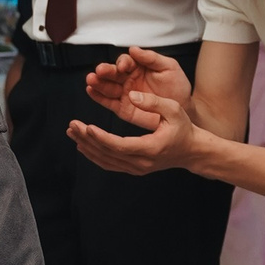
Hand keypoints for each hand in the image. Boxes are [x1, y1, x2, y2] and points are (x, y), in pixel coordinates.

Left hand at [67, 100, 194, 174]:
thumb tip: (132, 95)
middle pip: (108, 153)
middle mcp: (142, 162)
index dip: (102, 138)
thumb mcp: (174, 109)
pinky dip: (94, 155)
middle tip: (72, 125)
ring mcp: (137, 168)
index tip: (87, 127)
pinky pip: (110, 164)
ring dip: (87, 147)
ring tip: (73, 133)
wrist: (191, 151)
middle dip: (87, 139)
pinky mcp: (134, 168)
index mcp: (151, 148)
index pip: (120, 146)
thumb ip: (153, 102)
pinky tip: (83, 145)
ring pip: (106, 161)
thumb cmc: (183, 128)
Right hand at [83, 45, 194, 121]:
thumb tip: (134, 48)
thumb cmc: (177, 86)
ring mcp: (124, 93)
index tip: (123, 66)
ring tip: (91, 80)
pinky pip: (108, 102)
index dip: (122, 63)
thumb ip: (151, 58)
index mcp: (138, 66)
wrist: (183, 109)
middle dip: (105, 72)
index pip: (126, 61)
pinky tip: (91, 91)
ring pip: (107, 86)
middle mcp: (128, 78)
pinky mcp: (122, 108)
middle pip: (113, 73)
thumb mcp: (168, 67)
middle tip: (99, 71)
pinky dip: (98, 96)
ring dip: (98, 83)